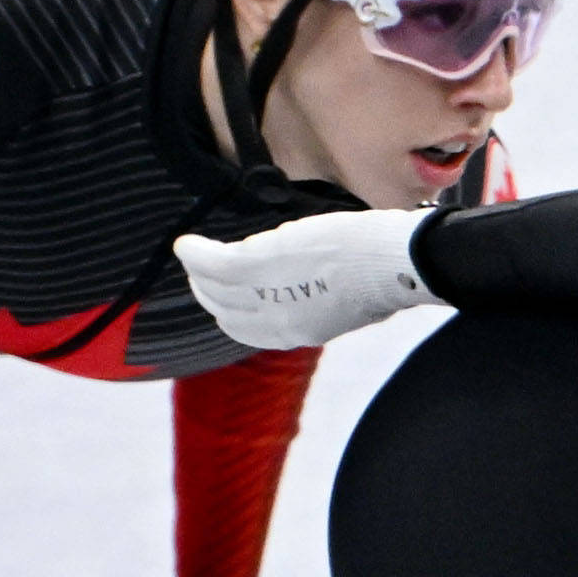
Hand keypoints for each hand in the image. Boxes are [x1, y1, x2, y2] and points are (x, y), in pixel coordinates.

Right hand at [177, 206, 435, 349]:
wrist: (391, 262)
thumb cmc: (383, 272)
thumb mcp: (349, 301)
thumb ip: (322, 300)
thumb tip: (316, 286)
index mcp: (300, 332)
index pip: (249, 331)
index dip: (232, 312)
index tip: (226, 292)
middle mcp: (277, 322)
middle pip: (225, 309)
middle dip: (210, 291)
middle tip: (204, 268)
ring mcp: (265, 294)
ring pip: (213, 286)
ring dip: (196, 269)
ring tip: (190, 252)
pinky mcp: (257, 265)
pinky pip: (210, 263)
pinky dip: (194, 253)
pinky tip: (186, 243)